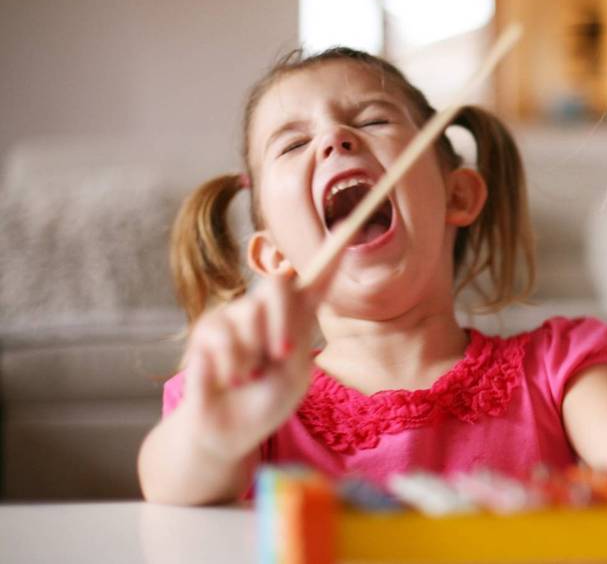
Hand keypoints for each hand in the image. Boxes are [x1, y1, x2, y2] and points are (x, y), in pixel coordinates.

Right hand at [179, 270, 323, 459]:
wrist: (230, 432)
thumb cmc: (266, 403)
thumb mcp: (294, 374)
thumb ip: (297, 331)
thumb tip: (294, 285)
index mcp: (296, 320)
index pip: (315, 282)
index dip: (330, 256)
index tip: (347, 228)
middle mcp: (266, 312)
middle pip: (278, 284)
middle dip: (282, 320)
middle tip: (281, 354)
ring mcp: (235, 317)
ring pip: (249, 314)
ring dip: (253, 356)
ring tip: (249, 377)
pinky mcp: (206, 331)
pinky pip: (221, 337)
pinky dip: (231, 366)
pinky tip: (231, 380)